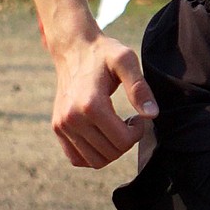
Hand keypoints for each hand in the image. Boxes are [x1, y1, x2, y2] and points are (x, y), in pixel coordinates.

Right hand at [51, 32, 157, 168]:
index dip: (138, 133)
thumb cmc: (103, 53)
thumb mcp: (125, 60)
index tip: (139, 117)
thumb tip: (152, 114)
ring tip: (116, 128)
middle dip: (126, 141)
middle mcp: (72, 118)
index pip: (122, 141)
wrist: (74, 48)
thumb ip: (140, 88)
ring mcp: (62, 125)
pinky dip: (93, 155)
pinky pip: (77, 159)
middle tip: (129, 122)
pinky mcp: (57, 128)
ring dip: (111, 150)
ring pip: (95, 161)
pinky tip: (102, 136)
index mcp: (91, 104)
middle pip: (110, 153)